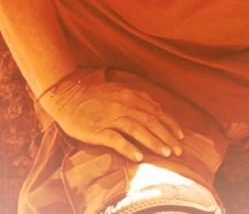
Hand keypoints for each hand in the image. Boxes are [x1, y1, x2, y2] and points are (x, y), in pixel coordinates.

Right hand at [40, 68, 183, 162]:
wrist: (67, 95)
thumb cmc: (94, 95)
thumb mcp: (118, 90)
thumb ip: (136, 98)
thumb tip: (155, 108)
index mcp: (129, 95)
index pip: (156, 111)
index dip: (170, 124)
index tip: (181, 136)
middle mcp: (123, 105)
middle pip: (151, 121)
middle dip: (167, 136)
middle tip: (179, 150)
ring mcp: (110, 117)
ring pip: (138, 130)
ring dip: (153, 142)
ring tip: (166, 153)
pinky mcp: (98, 130)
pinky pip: (116, 140)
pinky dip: (129, 148)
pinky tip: (139, 157)